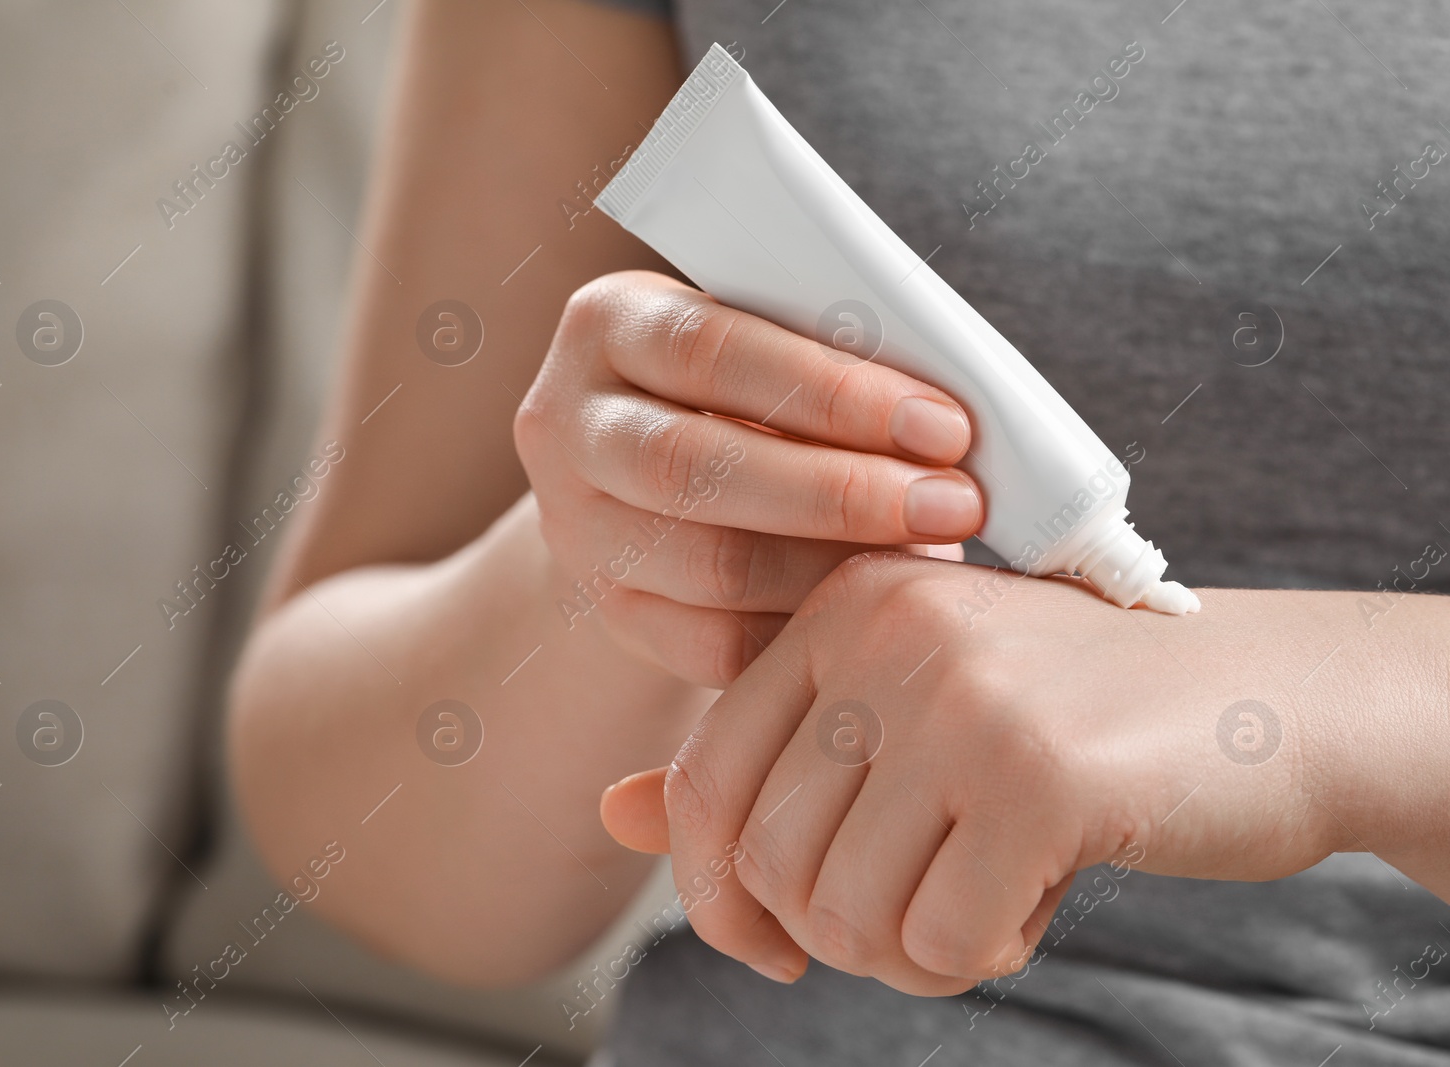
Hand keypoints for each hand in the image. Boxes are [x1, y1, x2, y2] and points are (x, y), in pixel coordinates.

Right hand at [514, 271, 981, 686]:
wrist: (649, 469)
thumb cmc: (745, 385)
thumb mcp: (768, 339)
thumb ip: (831, 358)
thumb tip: (947, 426)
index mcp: (610, 324)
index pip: (712, 350)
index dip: (832, 392)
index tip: (943, 426)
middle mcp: (568, 424)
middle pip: (694, 467)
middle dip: (841, 491)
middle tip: (954, 504)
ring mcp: (575, 526)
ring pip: (706, 565)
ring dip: (834, 568)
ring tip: (927, 555)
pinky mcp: (607, 609)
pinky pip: (710, 642)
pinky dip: (801, 630)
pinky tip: (867, 610)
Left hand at [599, 554, 1434, 993]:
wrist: (1268, 702)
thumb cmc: (1066, 722)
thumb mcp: (902, 723)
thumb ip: (764, 765)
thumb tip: (613, 813)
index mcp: (839, 606)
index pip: (706, 781)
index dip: (714, 893)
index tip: (769, 944)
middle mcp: (886, 633)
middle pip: (770, 861)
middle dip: (830, 934)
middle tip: (917, 919)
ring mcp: (961, 697)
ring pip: (846, 914)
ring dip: (909, 951)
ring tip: (985, 898)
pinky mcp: (1037, 776)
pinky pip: (941, 943)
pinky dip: (983, 955)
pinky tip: (1038, 897)